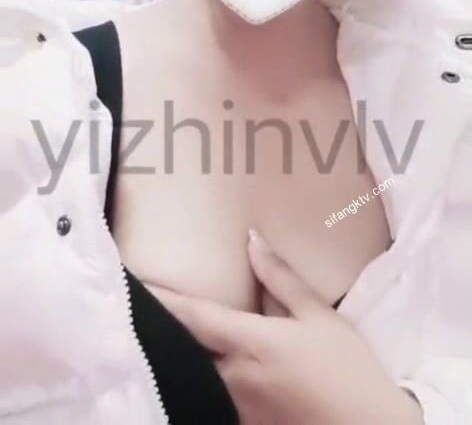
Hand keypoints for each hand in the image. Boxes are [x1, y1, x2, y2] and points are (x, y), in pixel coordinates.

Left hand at [153, 230, 423, 424]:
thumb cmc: (347, 369)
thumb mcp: (319, 317)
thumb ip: (281, 278)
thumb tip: (252, 240)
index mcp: (250, 343)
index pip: (192, 317)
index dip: (161, 298)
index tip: (135, 280)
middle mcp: (232, 378)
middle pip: (185, 348)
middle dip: (164, 327)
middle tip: (145, 304)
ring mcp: (235, 408)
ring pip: (196, 374)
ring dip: (183, 352)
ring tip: (167, 331)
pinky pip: (213, 396)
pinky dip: (203, 377)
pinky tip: (206, 366)